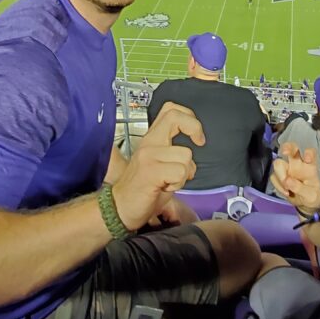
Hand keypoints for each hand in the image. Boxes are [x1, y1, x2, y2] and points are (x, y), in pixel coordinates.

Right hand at [111, 103, 204, 230]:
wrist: (120, 208)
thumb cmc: (143, 188)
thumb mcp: (158, 162)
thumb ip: (172, 149)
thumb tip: (196, 144)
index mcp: (151, 138)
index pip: (171, 110)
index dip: (190, 118)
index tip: (197, 138)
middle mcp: (149, 142)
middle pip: (175, 117)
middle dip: (194, 128)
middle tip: (199, 143)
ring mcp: (148, 156)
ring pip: (186, 154)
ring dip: (185, 172)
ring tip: (171, 181)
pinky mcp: (150, 171)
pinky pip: (180, 171)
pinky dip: (179, 183)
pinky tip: (166, 188)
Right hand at [270, 144, 319, 213]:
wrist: (305, 204)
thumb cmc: (312, 195)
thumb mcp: (310, 195)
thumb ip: (299, 187)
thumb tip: (287, 181)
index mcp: (309, 166)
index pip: (310, 153)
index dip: (308, 152)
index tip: (307, 159)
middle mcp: (298, 164)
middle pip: (292, 148)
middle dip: (287, 147)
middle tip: (285, 152)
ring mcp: (288, 169)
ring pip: (278, 163)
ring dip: (280, 174)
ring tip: (287, 188)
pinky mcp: (280, 176)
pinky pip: (273, 177)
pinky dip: (278, 185)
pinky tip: (286, 192)